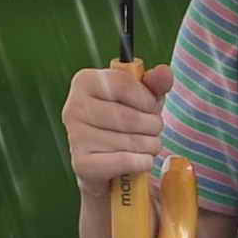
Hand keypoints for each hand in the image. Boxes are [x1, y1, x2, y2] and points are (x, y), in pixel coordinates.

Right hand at [62, 60, 171, 191]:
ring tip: (147, 145)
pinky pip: (126, 161)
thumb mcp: (143, 99)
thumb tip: (164, 72)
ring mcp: (75, 137)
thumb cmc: (126, 123)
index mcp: (85, 81)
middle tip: (153, 130)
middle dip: (153, 126)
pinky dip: (143, 162)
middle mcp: (74, 107)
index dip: (148, 99)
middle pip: (129, 116)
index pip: (125, 84)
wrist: (107, 165)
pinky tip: (140, 160)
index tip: (151, 107)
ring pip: (130, 141)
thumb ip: (155, 83)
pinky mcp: (81, 164)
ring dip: (150, 145)